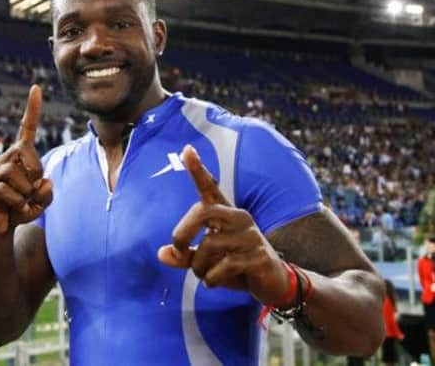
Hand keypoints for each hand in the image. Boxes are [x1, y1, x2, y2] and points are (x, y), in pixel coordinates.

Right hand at [0, 85, 52, 236]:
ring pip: (19, 175)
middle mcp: (4, 159)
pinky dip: (19, 205)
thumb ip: (47, 192)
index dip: (32, 109)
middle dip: (36, 175)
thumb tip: (44, 182)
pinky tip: (15, 210)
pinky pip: (10, 193)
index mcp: (19, 156)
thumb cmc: (21, 207)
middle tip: (30, 192)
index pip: (27, 129)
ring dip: (28, 194)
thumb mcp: (41, 201)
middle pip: (28, 155)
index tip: (37, 87)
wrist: (0, 227)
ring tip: (21, 202)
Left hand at [157, 145, 289, 305]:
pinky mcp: (259, 256)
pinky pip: (223, 266)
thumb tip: (161, 254)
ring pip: (209, 245)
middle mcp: (239, 218)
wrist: (272, 285)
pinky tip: (214, 282)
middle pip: (201, 212)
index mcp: (226, 214)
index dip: (198, 170)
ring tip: (204, 275)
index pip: (210, 187)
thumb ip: (185, 256)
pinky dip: (211, 279)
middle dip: (182, 233)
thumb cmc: (236, 267)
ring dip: (198, 267)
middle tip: (179, 251)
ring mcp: (251, 236)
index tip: (187, 149)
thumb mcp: (207, 261)